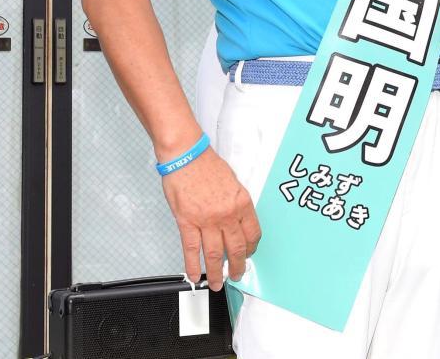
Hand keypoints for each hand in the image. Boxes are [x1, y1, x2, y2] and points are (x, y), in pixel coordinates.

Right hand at [160, 148, 260, 290]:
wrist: (186, 157)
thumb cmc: (207, 165)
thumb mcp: (233, 182)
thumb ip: (236, 203)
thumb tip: (236, 221)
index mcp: (241, 202)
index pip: (252, 232)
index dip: (251, 247)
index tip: (249, 254)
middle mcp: (227, 214)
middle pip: (236, 247)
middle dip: (238, 265)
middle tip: (237, 275)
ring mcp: (207, 220)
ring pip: (215, 254)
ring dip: (217, 272)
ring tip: (217, 283)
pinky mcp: (187, 222)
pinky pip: (191, 250)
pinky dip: (193, 265)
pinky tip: (195, 276)